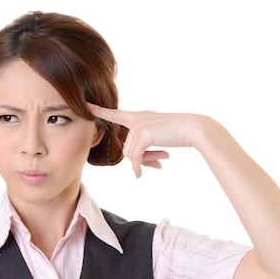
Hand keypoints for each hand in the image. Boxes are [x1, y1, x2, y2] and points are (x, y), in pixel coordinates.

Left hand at [89, 103, 207, 177]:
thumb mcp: (157, 136)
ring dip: (144, 161)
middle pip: (126, 148)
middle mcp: (136, 118)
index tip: (86, 105)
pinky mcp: (143, 132)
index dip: (99, 110)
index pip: (115, 113)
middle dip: (140, 159)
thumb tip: (134, 164)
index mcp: (139, 116)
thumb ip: (143, 145)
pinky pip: (135, 157)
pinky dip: (138, 167)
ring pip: (130, 154)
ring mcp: (139, 124)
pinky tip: (140, 174)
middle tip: (158, 162)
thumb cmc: (179, 133)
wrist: (193, 128)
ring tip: (162, 159)